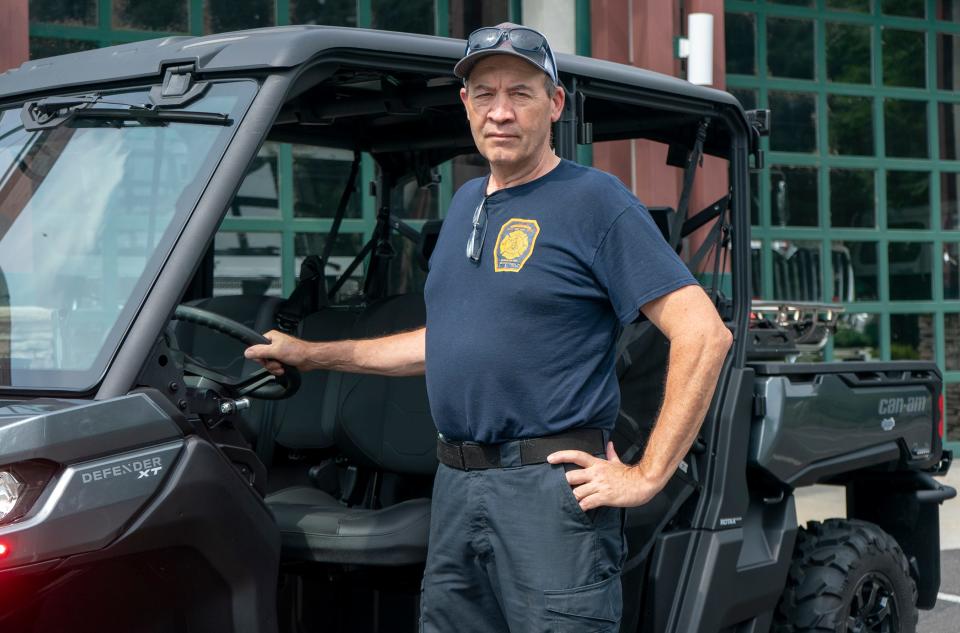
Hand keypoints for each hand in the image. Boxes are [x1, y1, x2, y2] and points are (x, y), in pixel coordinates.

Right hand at [243, 330, 307, 374]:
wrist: (309, 359)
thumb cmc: (298, 351)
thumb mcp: (276, 351)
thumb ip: (260, 351)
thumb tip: (247, 352)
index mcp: (270, 337)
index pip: (255, 348)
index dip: (259, 356)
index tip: (266, 358)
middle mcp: (273, 344)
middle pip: (261, 358)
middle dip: (269, 363)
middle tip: (276, 362)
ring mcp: (277, 353)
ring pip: (267, 364)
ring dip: (274, 368)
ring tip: (282, 365)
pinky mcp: (281, 360)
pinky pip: (273, 368)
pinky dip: (278, 370)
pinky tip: (284, 368)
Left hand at [547, 442, 664, 510]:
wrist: (643, 482)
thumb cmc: (630, 475)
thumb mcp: (618, 462)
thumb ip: (611, 454)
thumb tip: (610, 444)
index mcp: (597, 464)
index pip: (576, 456)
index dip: (561, 456)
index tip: (550, 459)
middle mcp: (596, 473)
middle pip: (571, 476)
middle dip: (567, 485)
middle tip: (570, 489)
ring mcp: (599, 485)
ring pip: (577, 492)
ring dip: (576, 498)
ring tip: (580, 501)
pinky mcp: (604, 497)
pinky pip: (587, 503)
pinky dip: (583, 507)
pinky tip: (585, 508)